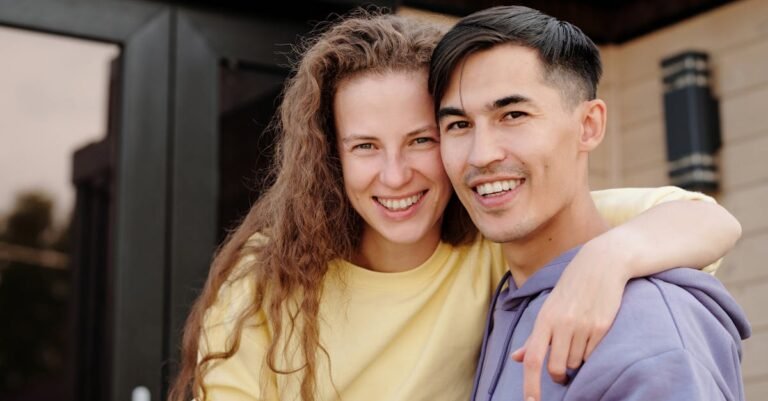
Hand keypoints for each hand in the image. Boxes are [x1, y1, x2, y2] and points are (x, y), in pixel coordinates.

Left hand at [510, 239, 628, 400]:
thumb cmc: (570, 289)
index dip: (530, 384)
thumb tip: (516, 358)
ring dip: (575, 361)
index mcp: (544, 319)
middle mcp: (562, 324)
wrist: (600, 265)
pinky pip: (592, 355)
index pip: (534, 359)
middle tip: (560, 372)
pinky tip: (590, 336)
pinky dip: (589, 353)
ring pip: (576, 363)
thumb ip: (534, 337)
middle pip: (556, 367)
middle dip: (558, 375)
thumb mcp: (548, 309)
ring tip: (577, 341)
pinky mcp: (602, 328)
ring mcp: (583, 326)